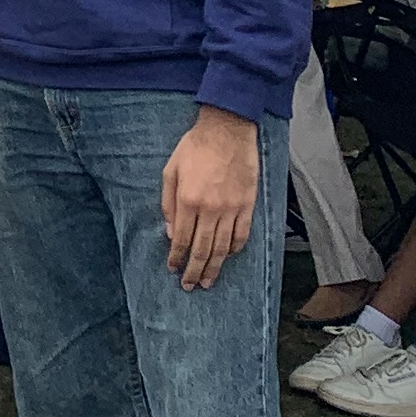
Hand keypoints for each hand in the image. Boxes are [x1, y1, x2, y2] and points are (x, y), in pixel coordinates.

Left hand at [159, 108, 260, 289]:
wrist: (227, 130)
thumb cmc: (195, 147)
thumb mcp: (170, 171)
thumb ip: (168, 204)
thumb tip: (170, 232)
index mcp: (188, 201)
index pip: (181, 239)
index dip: (177, 258)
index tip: (173, 269)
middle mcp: (210, 209)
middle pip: (202, 250)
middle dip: (194, 271)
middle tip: (190, 286)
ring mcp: (231, 209)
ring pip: (222, 247)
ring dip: (214, 267)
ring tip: (208, 282)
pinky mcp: (247, 205)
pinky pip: (241, 235)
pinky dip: (234, 249)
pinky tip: (227, 257)